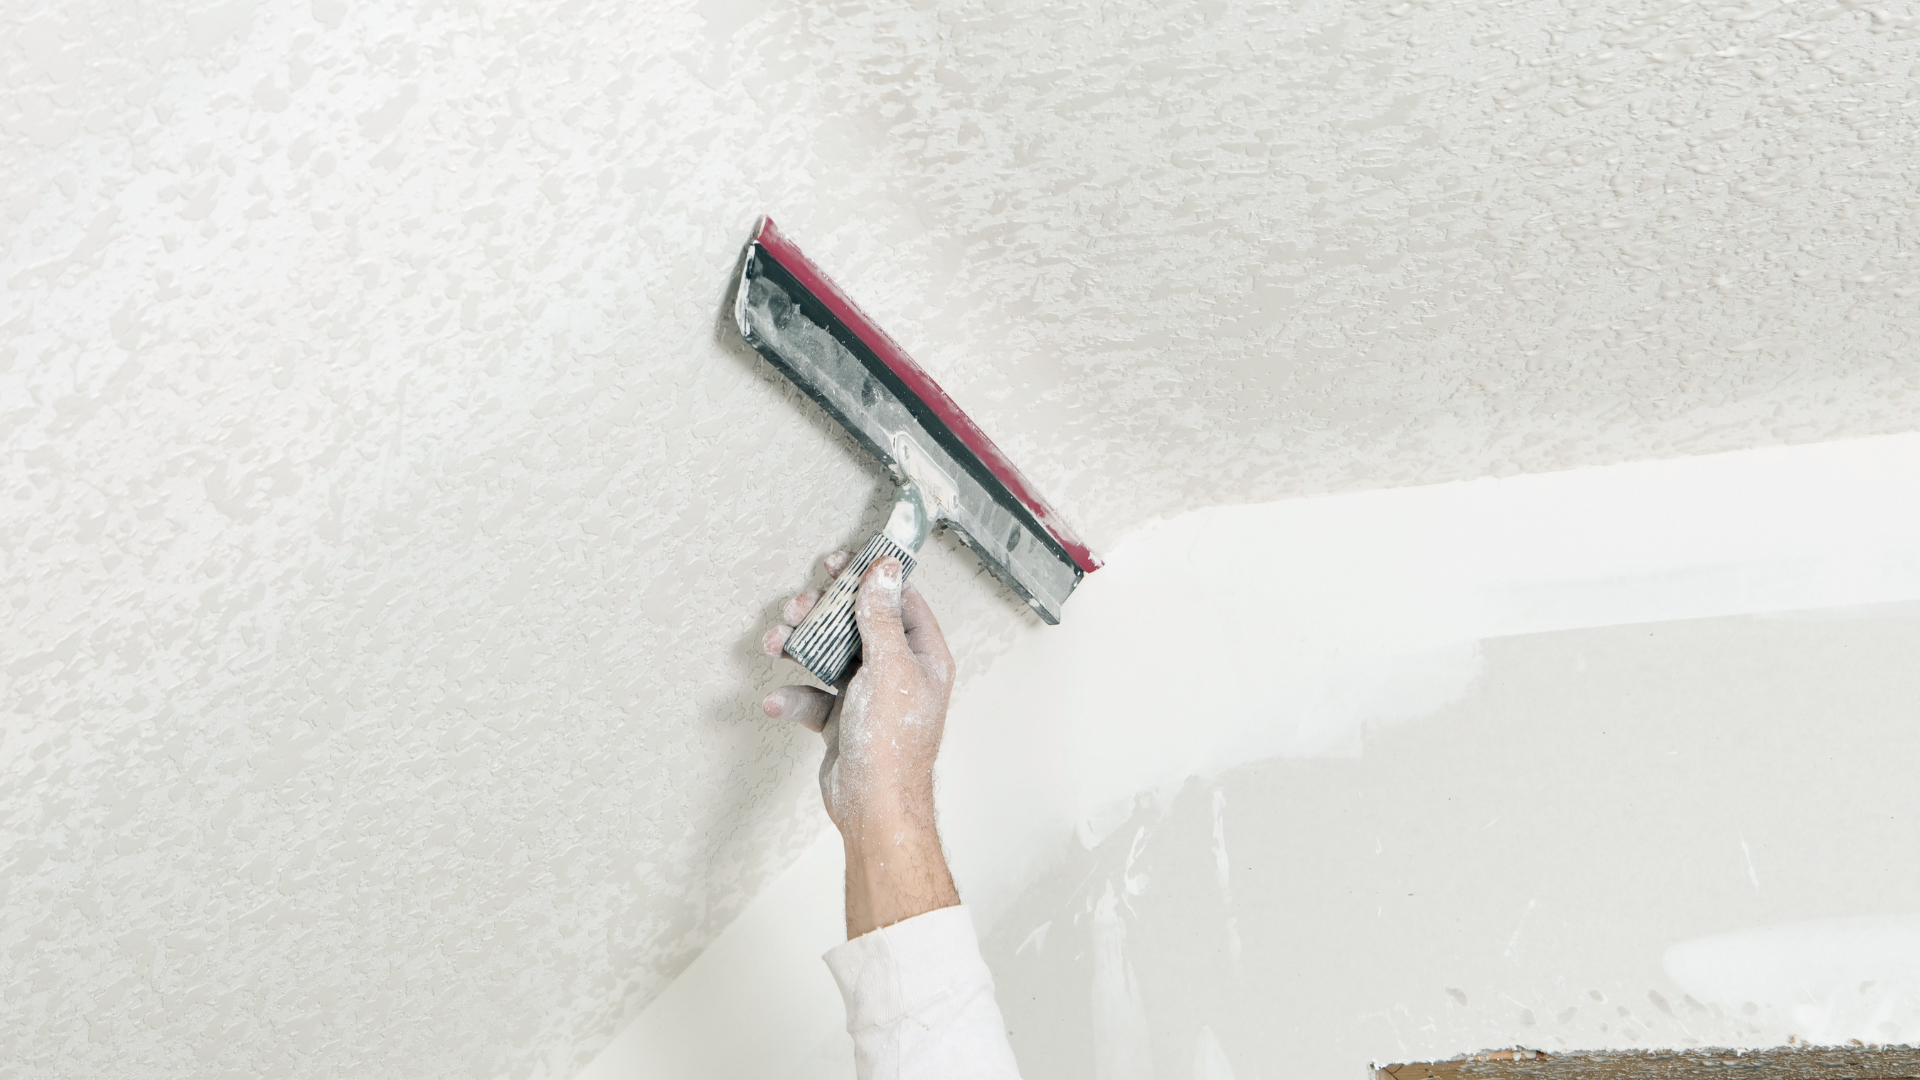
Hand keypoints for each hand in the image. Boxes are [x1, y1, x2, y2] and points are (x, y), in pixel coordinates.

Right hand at [762, 551, 960, 936]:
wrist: (872, 807)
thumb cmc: (891, 744)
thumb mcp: (888, 668)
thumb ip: (882, 617)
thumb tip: (884, 570)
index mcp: (922, 655)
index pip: (898, 599)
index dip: (868, 576)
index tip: (837, 562)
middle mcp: (899, 671)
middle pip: (858, 623)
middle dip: (822, 612)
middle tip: (797, 604)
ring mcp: (870, 695)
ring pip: (830, 656)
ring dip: (801, 647)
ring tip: (777, 641)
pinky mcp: (843, 720)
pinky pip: (814, 696)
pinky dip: (795, 696)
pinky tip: (778, 702)